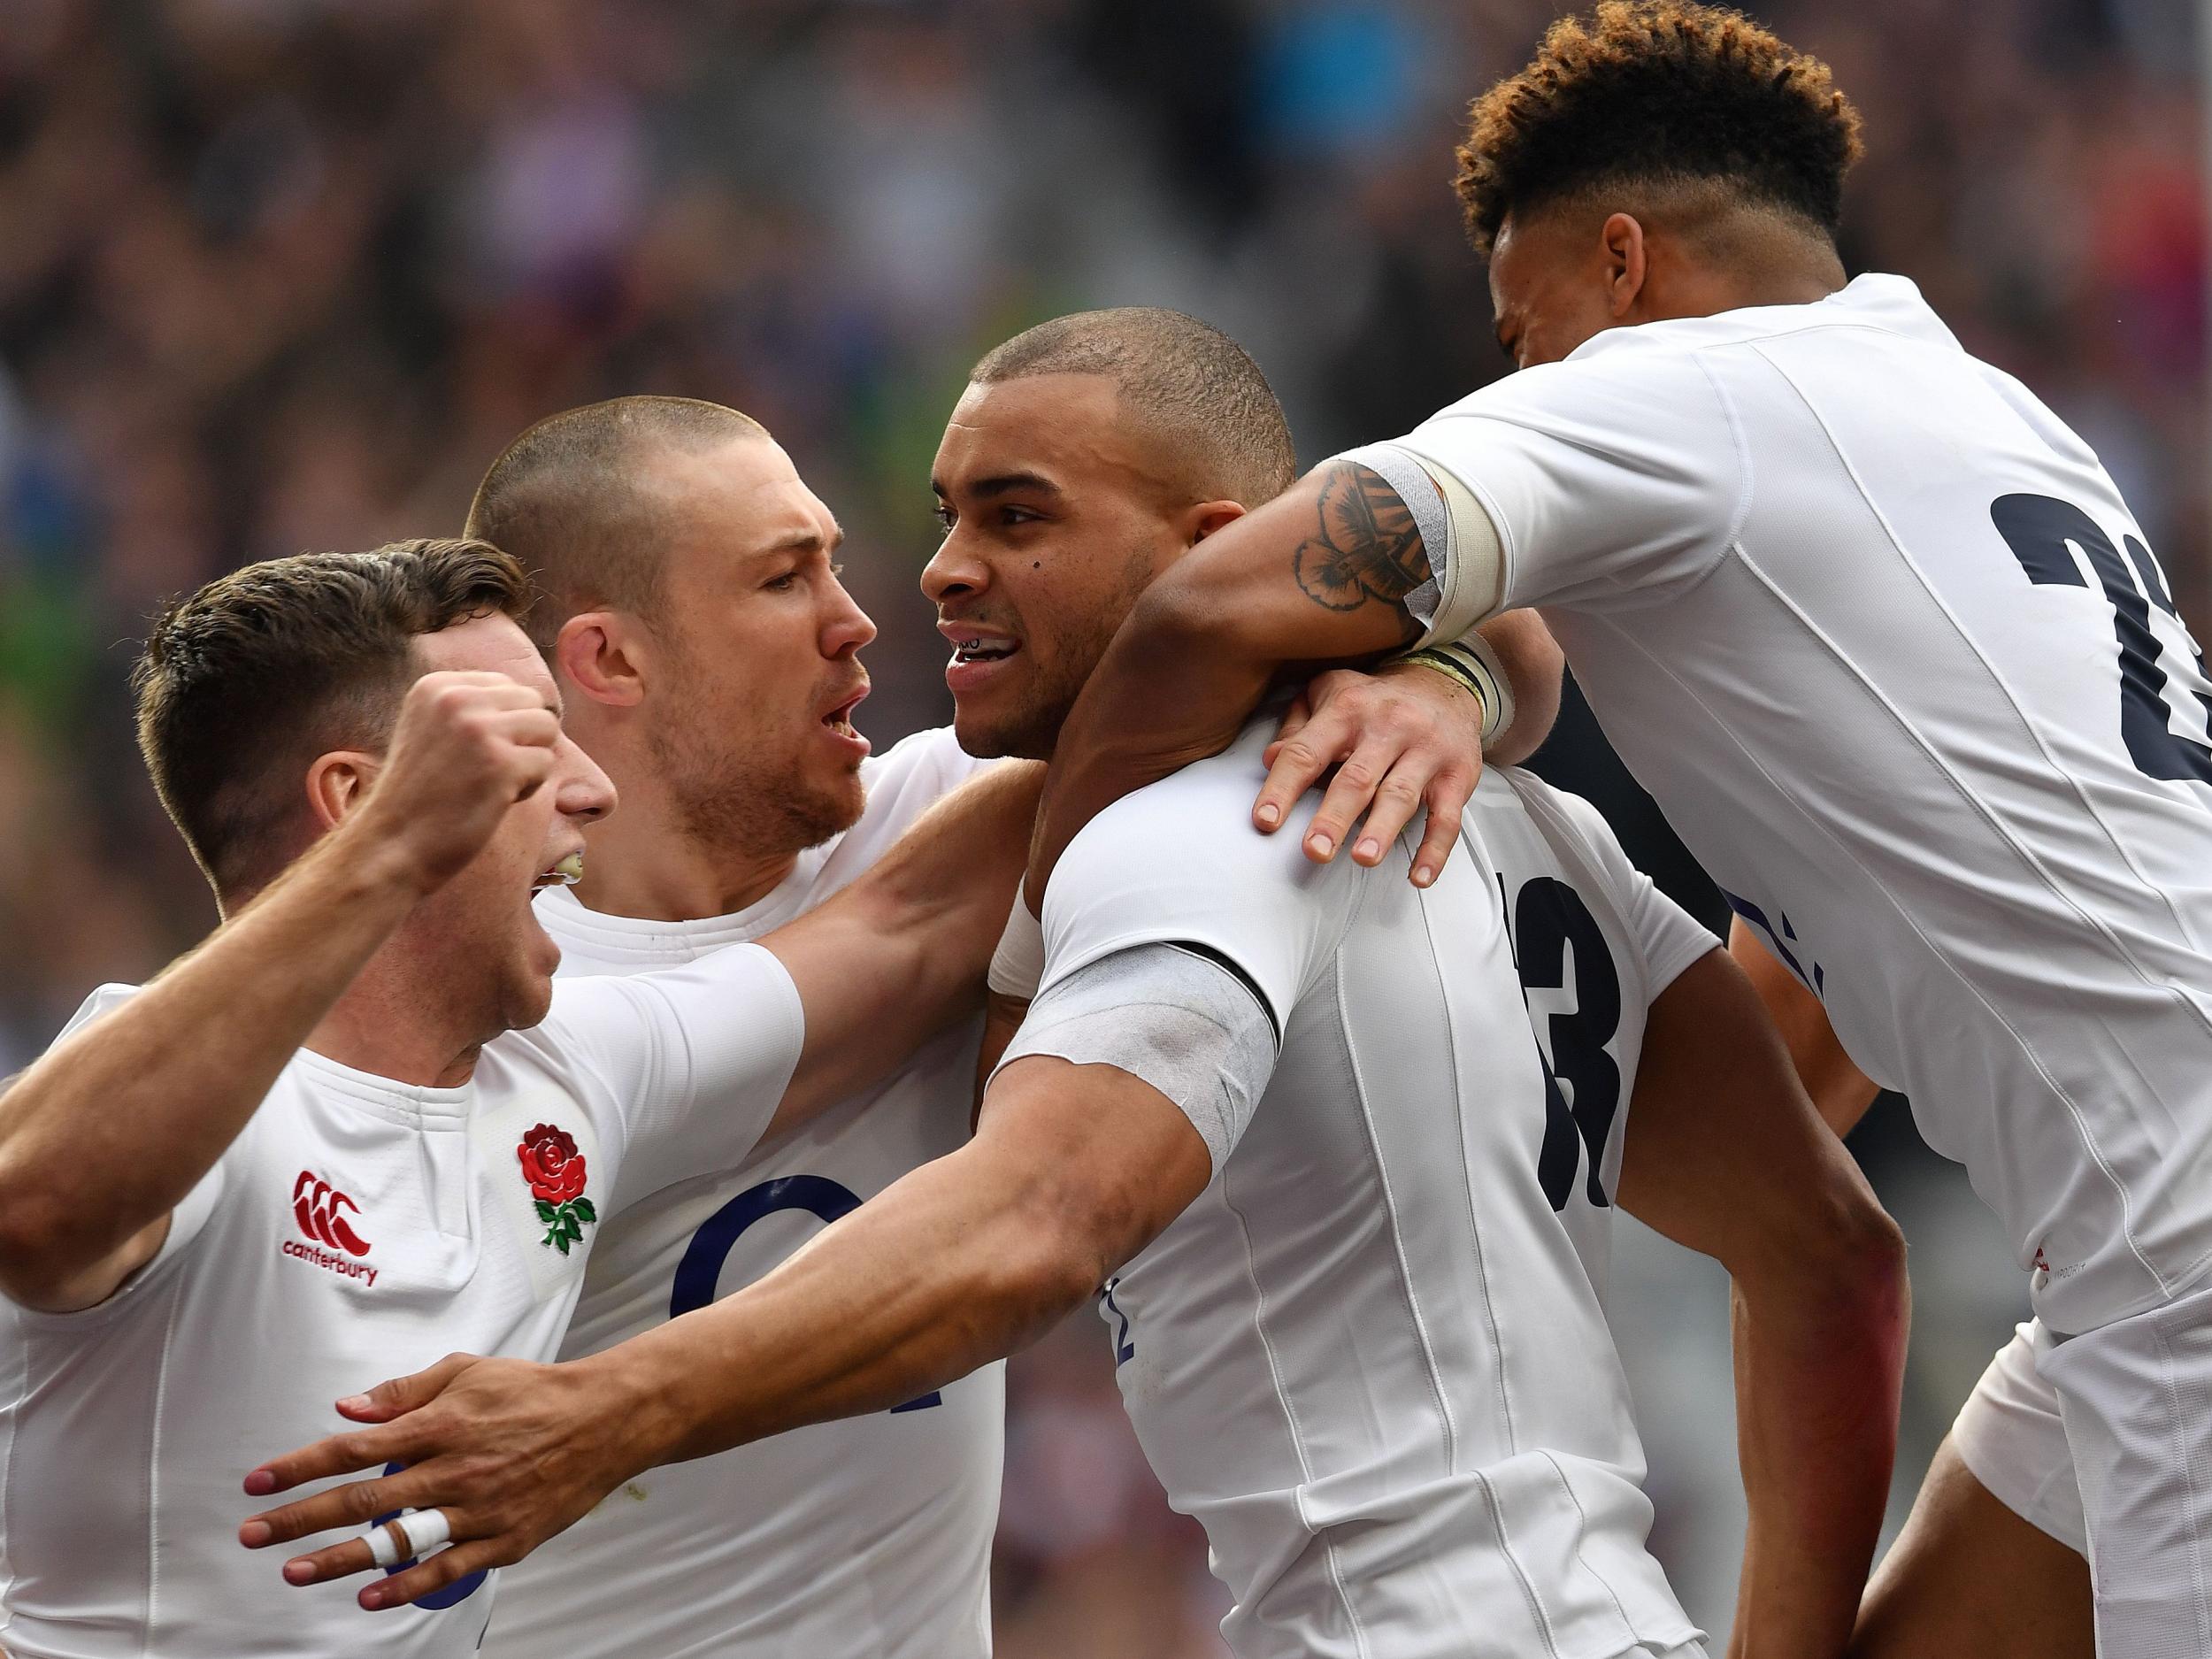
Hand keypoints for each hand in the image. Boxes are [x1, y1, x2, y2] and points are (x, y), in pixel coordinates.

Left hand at [237, 1351, 657, 1609]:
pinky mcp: (504, 1540)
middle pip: (363, 1500)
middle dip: (300, 1518)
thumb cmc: (533, 1391)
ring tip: (295, 1572)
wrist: (606, 1420)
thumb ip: (405, 1391)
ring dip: (341, 1559)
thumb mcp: (469, 1371)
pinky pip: (448, 1569)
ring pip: (398, 1541)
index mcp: (442, 1423)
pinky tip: (371, 1597)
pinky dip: (408, 1586)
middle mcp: (454, 1469)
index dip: (301, 1465)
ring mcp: (479, 1509)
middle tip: (253, 1535)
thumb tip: (348, 1408)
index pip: (356, 1448)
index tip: (257, 1481)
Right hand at [357, 672, 560, 893]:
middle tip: (485, 772)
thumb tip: (540, 699)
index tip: (469, 754)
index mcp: (436, 685)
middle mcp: (456, 697)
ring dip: (530, 762)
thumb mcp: (434, 730)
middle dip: (524, 740)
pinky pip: (546, 764)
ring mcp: (480, 729)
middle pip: (534, 703)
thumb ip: (475, 708)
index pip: (508, 685)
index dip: (505, 725)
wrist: (391, 847)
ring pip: (547, 729)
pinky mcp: (501, 763)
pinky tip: (494, 801)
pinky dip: (530, 788)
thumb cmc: (421, 796)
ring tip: (491, 784)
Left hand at [1252, 662, 1481, 887]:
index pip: (1307, 751)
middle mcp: (1388, 726)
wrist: (1444, 684)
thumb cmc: (1374, 701)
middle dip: (1334, 816)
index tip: (1265, 820)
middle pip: (1357, 777)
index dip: (1284, 787)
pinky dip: (1435, 851)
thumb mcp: (1329, 695)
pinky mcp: (1457, 775)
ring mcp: (1426, 751)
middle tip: (1315, 850)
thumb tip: (1269, 759)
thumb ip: (1297, 728)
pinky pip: (1448, 817)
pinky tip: (1419, 877)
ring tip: (1363, 858)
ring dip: (1381, 830)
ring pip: (1401, 795)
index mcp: (1347, 709)